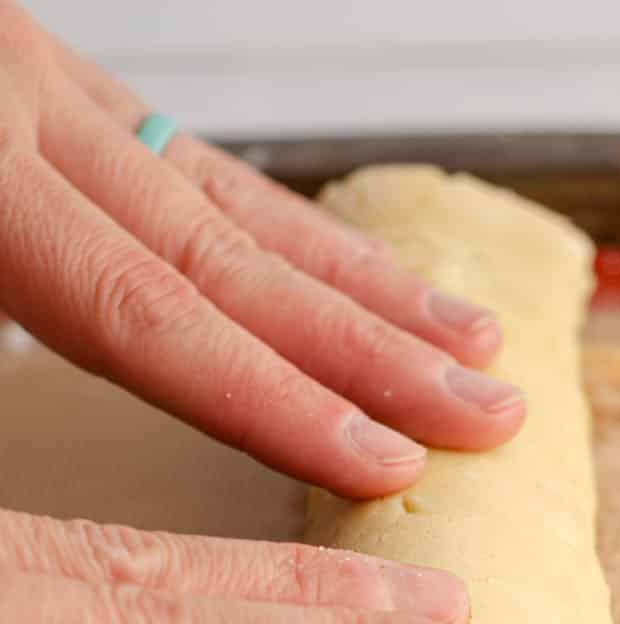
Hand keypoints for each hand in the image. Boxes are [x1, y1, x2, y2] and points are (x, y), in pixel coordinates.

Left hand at [0, 1, 524, 497]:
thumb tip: (68, 394)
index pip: (150, 314)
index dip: (277, 399)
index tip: (386, 463)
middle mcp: (27, 118)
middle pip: (231, 256)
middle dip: (372, 348)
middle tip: (490, 412)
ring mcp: (43, 88)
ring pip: (233, 198)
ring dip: (361, 284)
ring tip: (471, 341)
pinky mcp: (47, 82)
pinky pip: (191, 156)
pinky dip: (284, 223)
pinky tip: (351, 267)